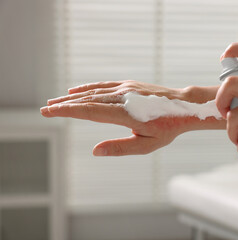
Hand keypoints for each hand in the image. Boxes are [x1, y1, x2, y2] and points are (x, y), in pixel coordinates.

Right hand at [41, 81, 217, 155]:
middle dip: (64, 104)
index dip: (68, 111)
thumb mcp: (147, 145)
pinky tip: (77, 90)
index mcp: (125, 114)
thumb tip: (95, 151)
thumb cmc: (167, 128)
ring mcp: (126, 88)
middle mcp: (122, 97)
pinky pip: (103, 85)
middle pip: (87, 100)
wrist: (185, 106)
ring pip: (93, 91)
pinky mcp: (129, 84)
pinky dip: (88, 88)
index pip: (90, 111)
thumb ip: (121, 148)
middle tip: (45, 108)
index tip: (50, 112)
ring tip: (56, 101)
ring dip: (73, 96)